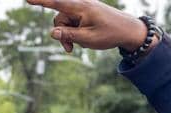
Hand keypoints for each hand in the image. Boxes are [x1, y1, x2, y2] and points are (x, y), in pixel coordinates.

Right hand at [26, 0, 149, 52]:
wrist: (129, 30)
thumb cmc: (110, 34)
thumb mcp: (88, 39)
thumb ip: (68, 36)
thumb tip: (51, 32)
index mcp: (81, 7)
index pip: (57, 3)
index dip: (41, 1)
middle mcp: (81, 4)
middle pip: (60, 18)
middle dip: (61, 33)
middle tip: (70, 50)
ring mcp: (84, 8)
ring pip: (65, 21)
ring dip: (69, 35)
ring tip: (79, 46)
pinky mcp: (86, 13)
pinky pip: (73, 21)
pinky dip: (75, 31)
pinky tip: (84, 39)